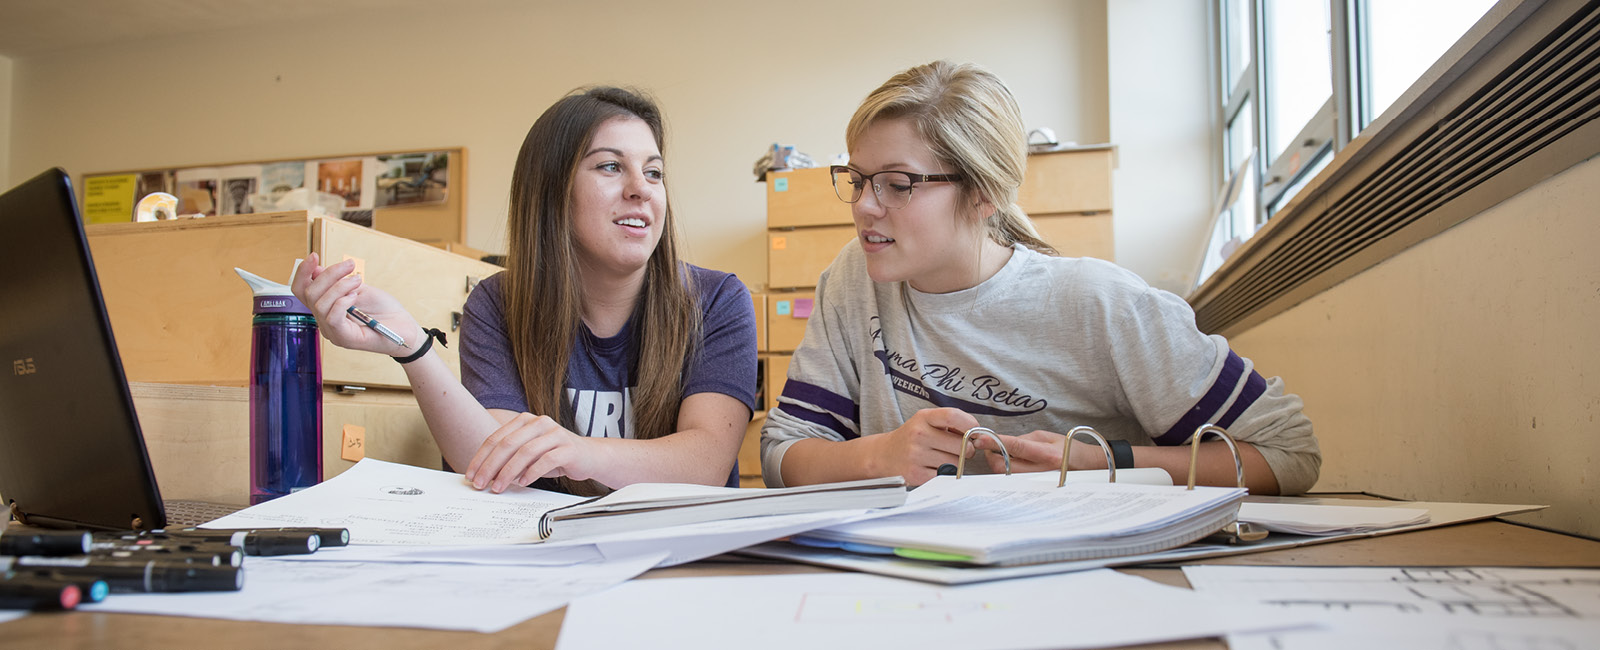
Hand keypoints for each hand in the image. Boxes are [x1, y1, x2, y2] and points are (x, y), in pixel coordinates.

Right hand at [290, 252, 417, 354]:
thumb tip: (316, 270)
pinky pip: (332, 317)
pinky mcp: (344, 339)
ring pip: (320, 304)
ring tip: (358, 281)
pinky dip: (342, 301)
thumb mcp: (359, 288)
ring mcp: (332, 332)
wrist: (405, 328)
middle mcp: (324, 321)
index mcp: (325, 308)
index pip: (300, 290)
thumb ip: (337, 281)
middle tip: (351, 266)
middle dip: (329, 274)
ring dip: (340, 285)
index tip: (315, 255)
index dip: (303, 272)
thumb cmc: (384, 310)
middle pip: (310, 293)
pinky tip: (355, 296)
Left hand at [464, 413, 600, 492]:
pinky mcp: (568, 448)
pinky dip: (532, 473)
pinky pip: (546, 460)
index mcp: (525, 421)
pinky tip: (523, 483)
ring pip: (525, 452)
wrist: (589, 457)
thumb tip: (485, 475)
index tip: (471, 474)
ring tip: (498, 487)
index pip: (497, 438)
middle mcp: (539, 423)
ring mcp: (555, 434)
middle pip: (508, 444)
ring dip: (508, 472)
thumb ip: (509, 459)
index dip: (481, 457)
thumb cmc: (555, 455)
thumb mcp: (529, 454)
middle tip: (480, 484)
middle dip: (490, 466)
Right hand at [862, 408, 979, 486]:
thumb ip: (951, 423)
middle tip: (957, 450)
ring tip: (943, 459)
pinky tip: (935, 468)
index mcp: (923, 418)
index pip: (953, 416)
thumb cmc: (913, 437)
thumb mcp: (927, 421)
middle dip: (966, 450)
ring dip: (955, 464)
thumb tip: (977, 434)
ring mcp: (916, 455)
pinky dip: (945, 474)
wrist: (884, 455)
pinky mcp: (916, 474)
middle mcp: (918, 434)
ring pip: (955, 463)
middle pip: (961, 445)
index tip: (974, 432)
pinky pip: (945, 476)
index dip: (970, 425)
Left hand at [972, 431, 1108, 474]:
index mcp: (1047, 454)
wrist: (1089, 468)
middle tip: (991, 447)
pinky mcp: (1036, 490)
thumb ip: (1024, 440)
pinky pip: (1015, 482)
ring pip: (1007, 476)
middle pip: (1005, 467)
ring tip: (1005, 455)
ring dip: (1000, 464)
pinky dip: (1009, 472)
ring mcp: (1039, 484)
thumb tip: (1003, 443)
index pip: (1016, 447)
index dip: (996, 442)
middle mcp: (1043, 472)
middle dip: (992, 456)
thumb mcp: (1048, 437)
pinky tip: (1014, 465)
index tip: (980, 438)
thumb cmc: (1069, 448)